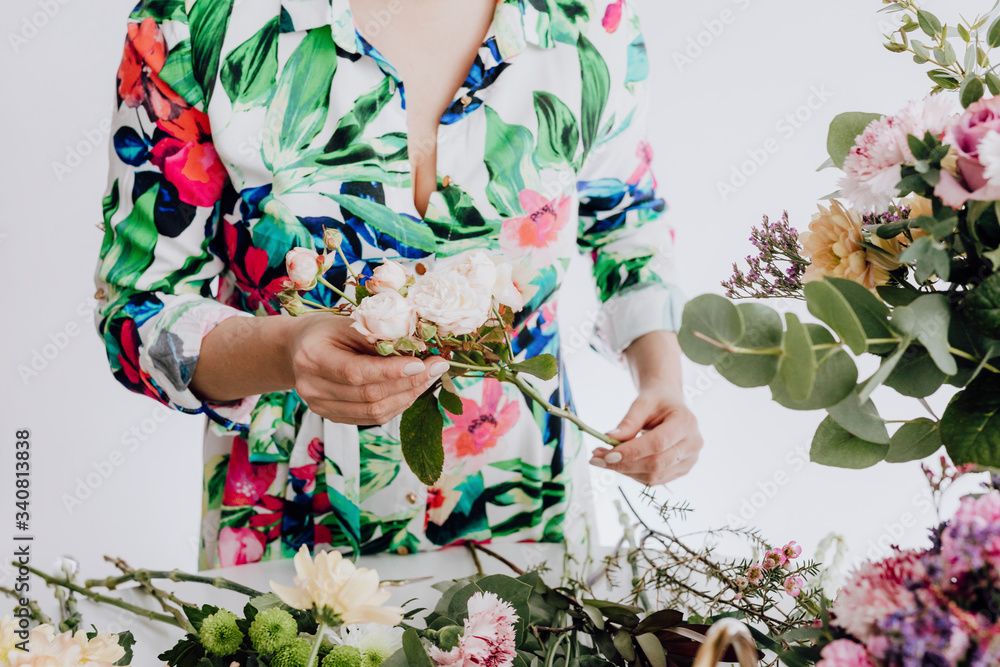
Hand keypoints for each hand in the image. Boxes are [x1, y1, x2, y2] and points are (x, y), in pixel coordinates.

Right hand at [289, 314, 448, 424]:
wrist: (297, 349)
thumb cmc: (326, 330)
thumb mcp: (348, 322)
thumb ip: (378, 335)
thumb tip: (420, 346)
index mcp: (312, 357)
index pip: (357, 372)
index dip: (393, 372)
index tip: (424, 363)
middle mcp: (312, 387)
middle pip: (369, 395)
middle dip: (409, 383)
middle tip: (437, 368)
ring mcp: (321, 407)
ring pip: (373, 412)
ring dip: (408, 396)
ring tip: (429, 378)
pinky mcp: (333, 417)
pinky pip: (371, 418)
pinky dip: (396, 405)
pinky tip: (411, 389)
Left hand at [590, 387, 702, 485]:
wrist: (670, 406)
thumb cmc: (657, 401)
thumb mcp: (642, 403)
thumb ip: (628, 422)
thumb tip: (609, 439)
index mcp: (686, 422)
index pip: (658, 443)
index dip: (632, 451)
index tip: (606, 454)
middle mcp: (692, 444)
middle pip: (656, 463)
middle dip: (623, 464)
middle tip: (596, 458)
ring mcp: (690, 460)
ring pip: (654, 476)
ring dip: (625, 471)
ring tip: (603, 459)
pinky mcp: (682, 470)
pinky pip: (655, 480)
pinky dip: (633, 474)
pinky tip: (619, 464)